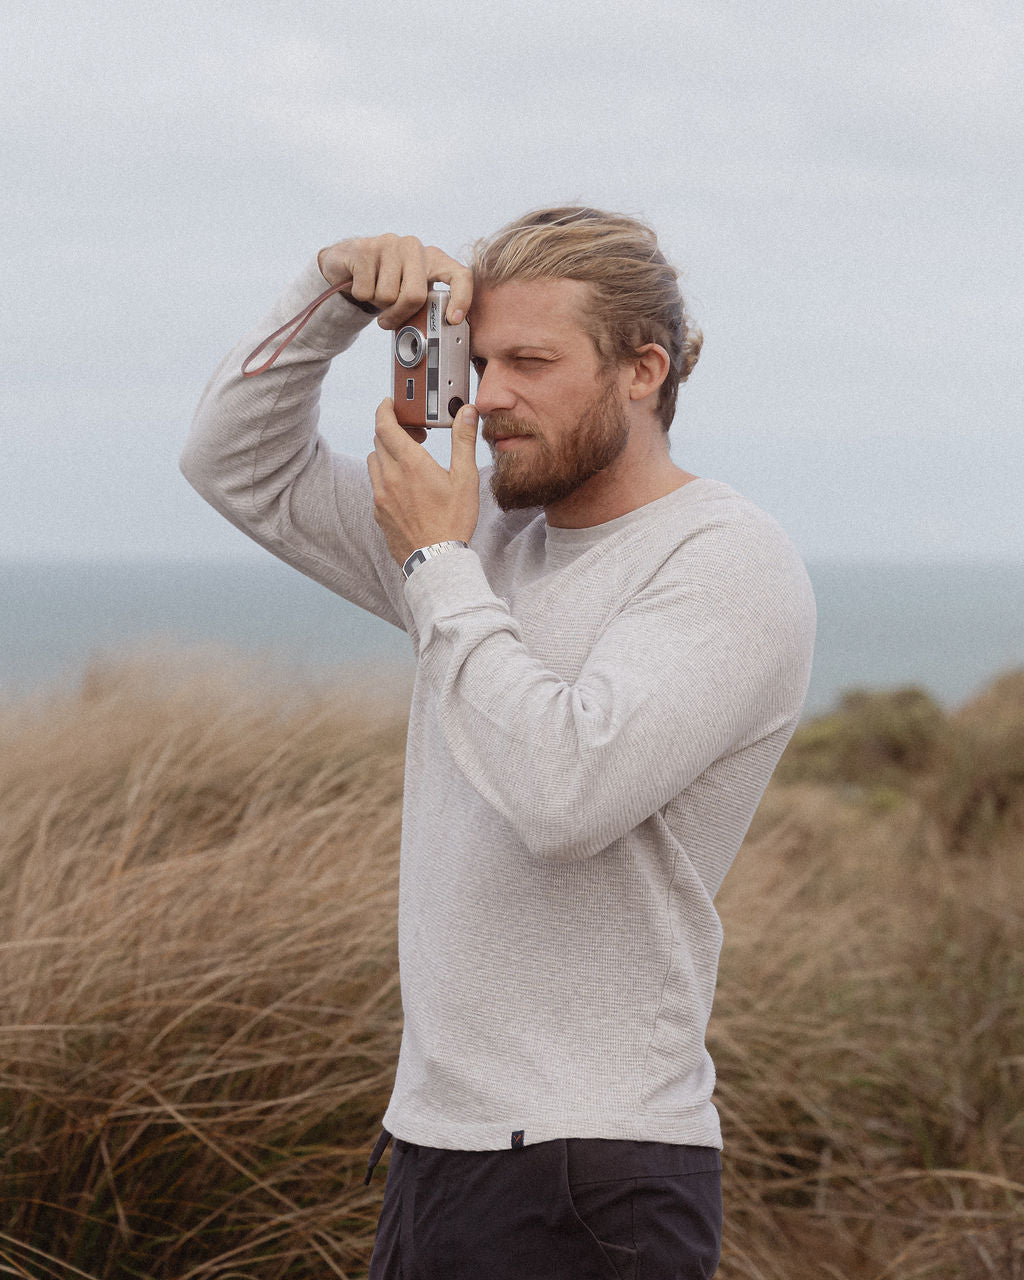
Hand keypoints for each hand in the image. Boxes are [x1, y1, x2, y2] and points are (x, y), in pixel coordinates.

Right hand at [318, 234, 472, 330]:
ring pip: (387, 296)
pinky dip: (360, 296)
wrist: (347, 262)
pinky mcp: (364, 249)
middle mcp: (414, 247)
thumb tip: (433, 335)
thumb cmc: (385, 282)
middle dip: (400, 314)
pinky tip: (359, 283)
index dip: (461, 299)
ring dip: (377, 304)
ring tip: (374, 291)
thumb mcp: (408, 292)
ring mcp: (389, 244)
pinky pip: (365, 291)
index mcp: (433, 258)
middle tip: (388, 319)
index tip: (453, 321)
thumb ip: (424, 307)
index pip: (460, 275)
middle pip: (415, 295)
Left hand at [367, 400, 480, 565]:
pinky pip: (376, 485)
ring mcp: (381, 496)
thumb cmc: (453, 521)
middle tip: (414, 433)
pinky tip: (405, 486)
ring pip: (374, 461)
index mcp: (411, 464)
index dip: (384, 409)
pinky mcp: (378, 512)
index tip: (390, 403)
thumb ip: (463, 441)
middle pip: (379, 440)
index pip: (384, 425)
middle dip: (393, 430)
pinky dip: (386, 476)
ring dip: (387, 453)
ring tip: (409, 460)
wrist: (436, 560)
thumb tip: (467, 412)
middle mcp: (390, 477)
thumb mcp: (465, 478)